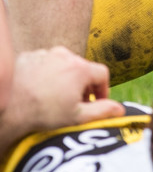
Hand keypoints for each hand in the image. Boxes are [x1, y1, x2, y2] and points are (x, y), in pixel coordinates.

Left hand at [8, 47, 123, 133]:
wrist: (6, 107)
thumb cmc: (41, 113)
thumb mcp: (77, 117)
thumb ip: (102, 112)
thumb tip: (121, 109)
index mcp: (79, 68)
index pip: (102, 74)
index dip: (103, 90)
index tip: (96, 103)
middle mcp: (64, 55)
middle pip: (82, 68)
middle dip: (82, 85)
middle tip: (75, 103)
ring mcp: (44, 54)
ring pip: (62, 65)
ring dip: (64, 79)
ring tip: (54, 98)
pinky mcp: (27, 57)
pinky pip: (43, 64)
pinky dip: (45, 75)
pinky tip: (38, 91)